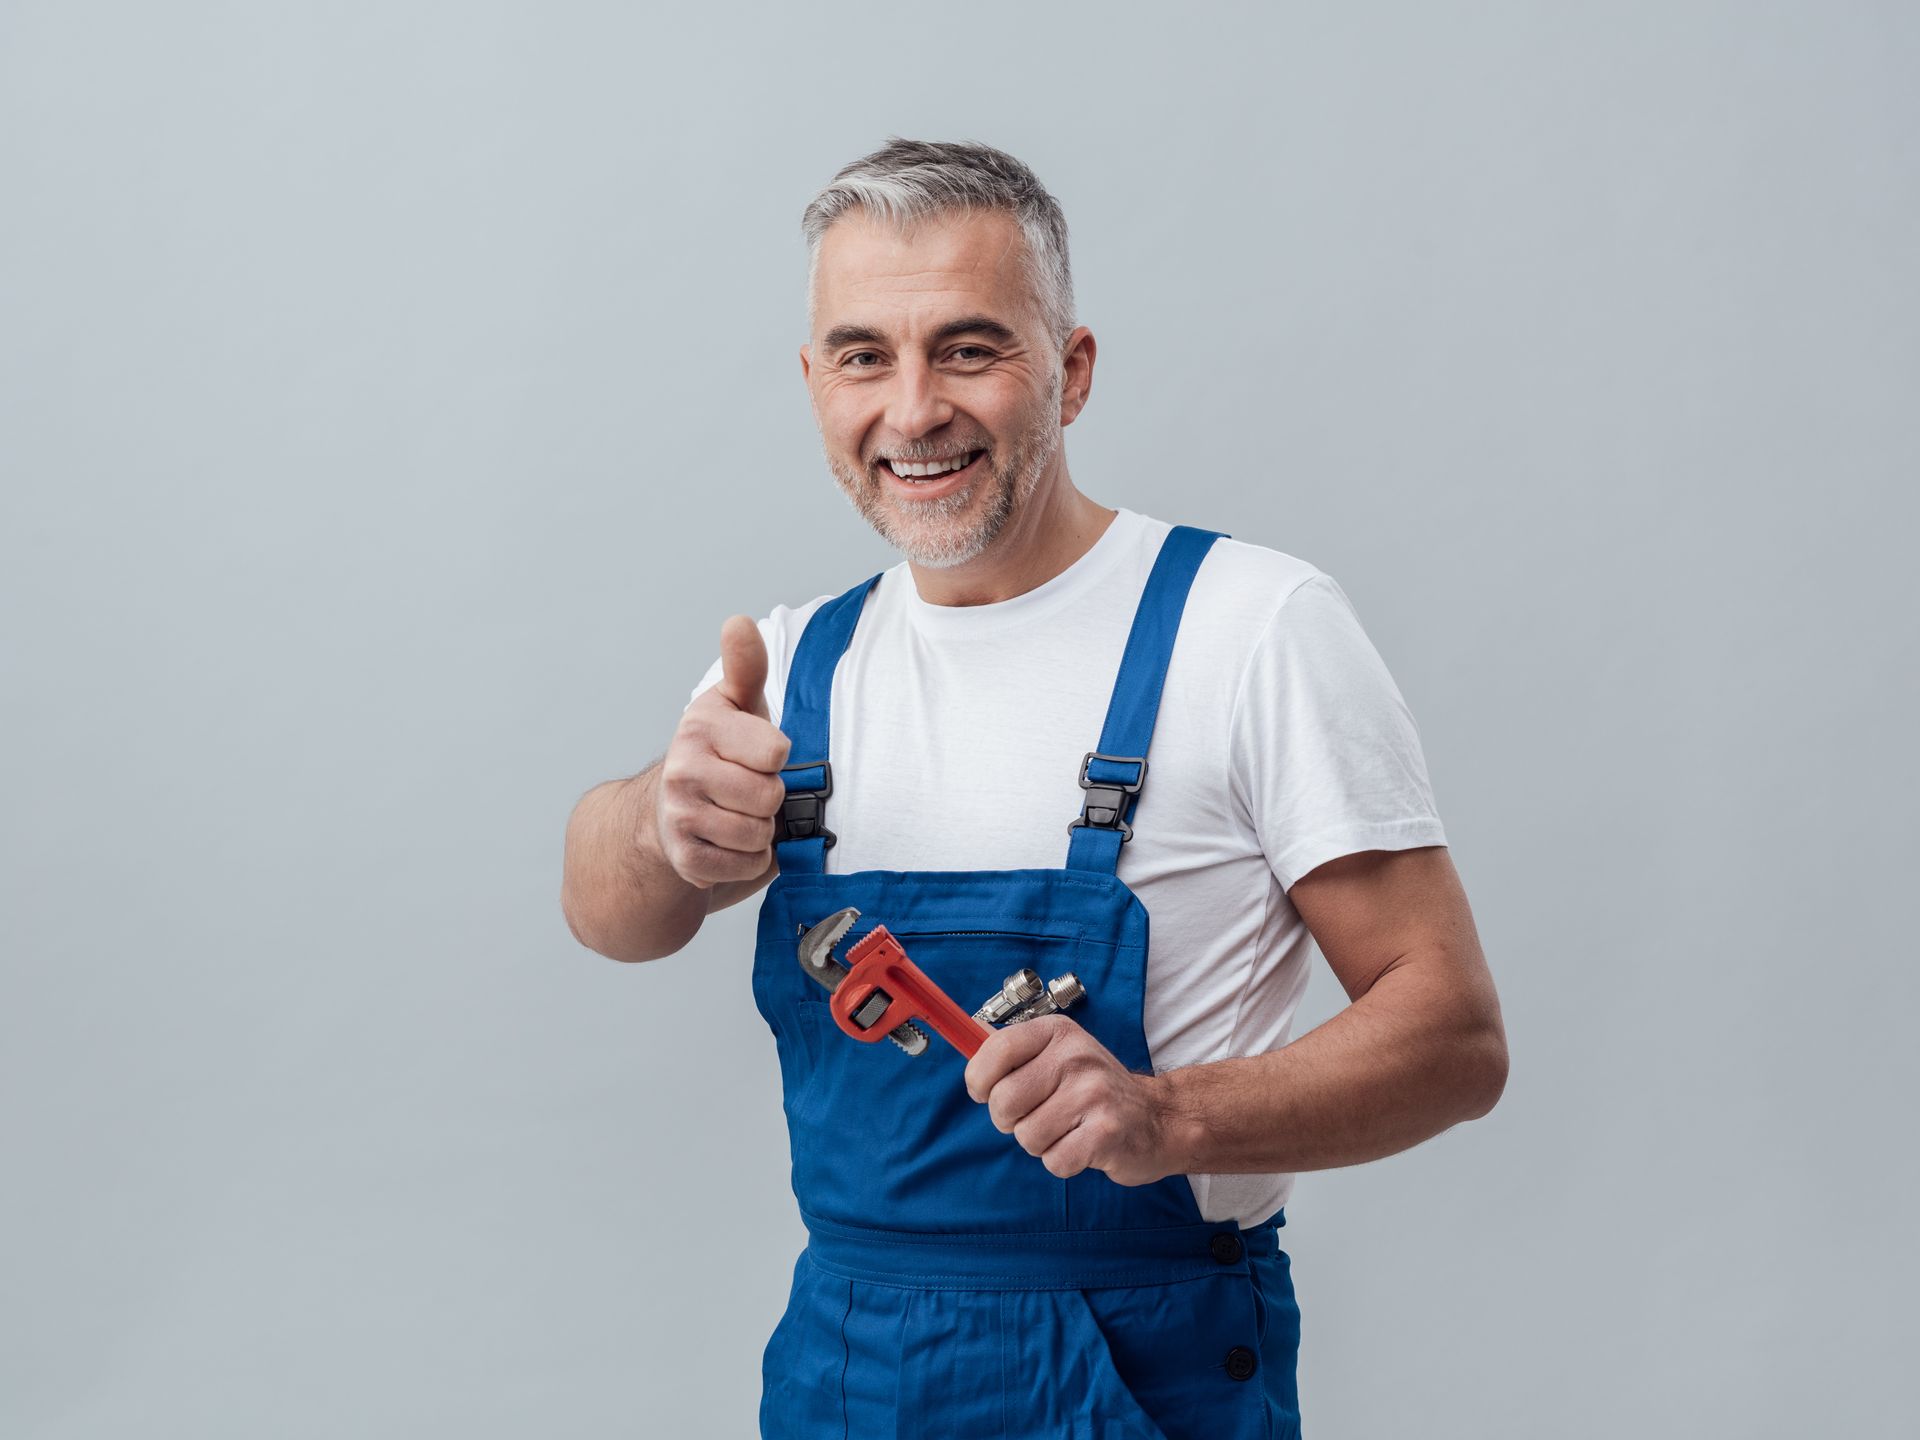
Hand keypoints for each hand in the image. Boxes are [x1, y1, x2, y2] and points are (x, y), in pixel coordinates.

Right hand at [652, 616, 791, 888]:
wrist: (668, 812)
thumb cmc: (719, 753)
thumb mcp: (736, 706)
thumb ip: (745, 667)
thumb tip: (737, 622)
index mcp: (700, 728)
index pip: (775, 752)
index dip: (775, 757)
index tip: (757, 754)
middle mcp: (682, 770)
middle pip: (770, 797)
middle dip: (769, 798)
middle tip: (748, 788)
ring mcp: (680, 817)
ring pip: (759, 834)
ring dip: (761, 830)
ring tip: (739, 814)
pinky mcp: (685, 859)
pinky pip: (748, 865)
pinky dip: (749, 859)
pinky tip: (729, 841)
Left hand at [963, 1015, 1177, 1186]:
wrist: (1159, 1118)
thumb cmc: (1095, 1090)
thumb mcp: (1059, 1055)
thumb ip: (1015, 1057)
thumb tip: (968, 1062)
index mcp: (1058, 1032)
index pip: (997, 1050)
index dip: (979, 1079)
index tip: (984, 1092)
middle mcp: (1076, 1057)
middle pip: (1004, 1101)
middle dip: (1010, 1120)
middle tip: (1038, 1116)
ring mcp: (1094, 1095)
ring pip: (1026, 1136)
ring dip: (1040, 1143)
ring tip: (1067, 1129)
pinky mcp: (1105, 1134)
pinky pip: (1053, 1160)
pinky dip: (1062, 1161)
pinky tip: (1083, 1145)